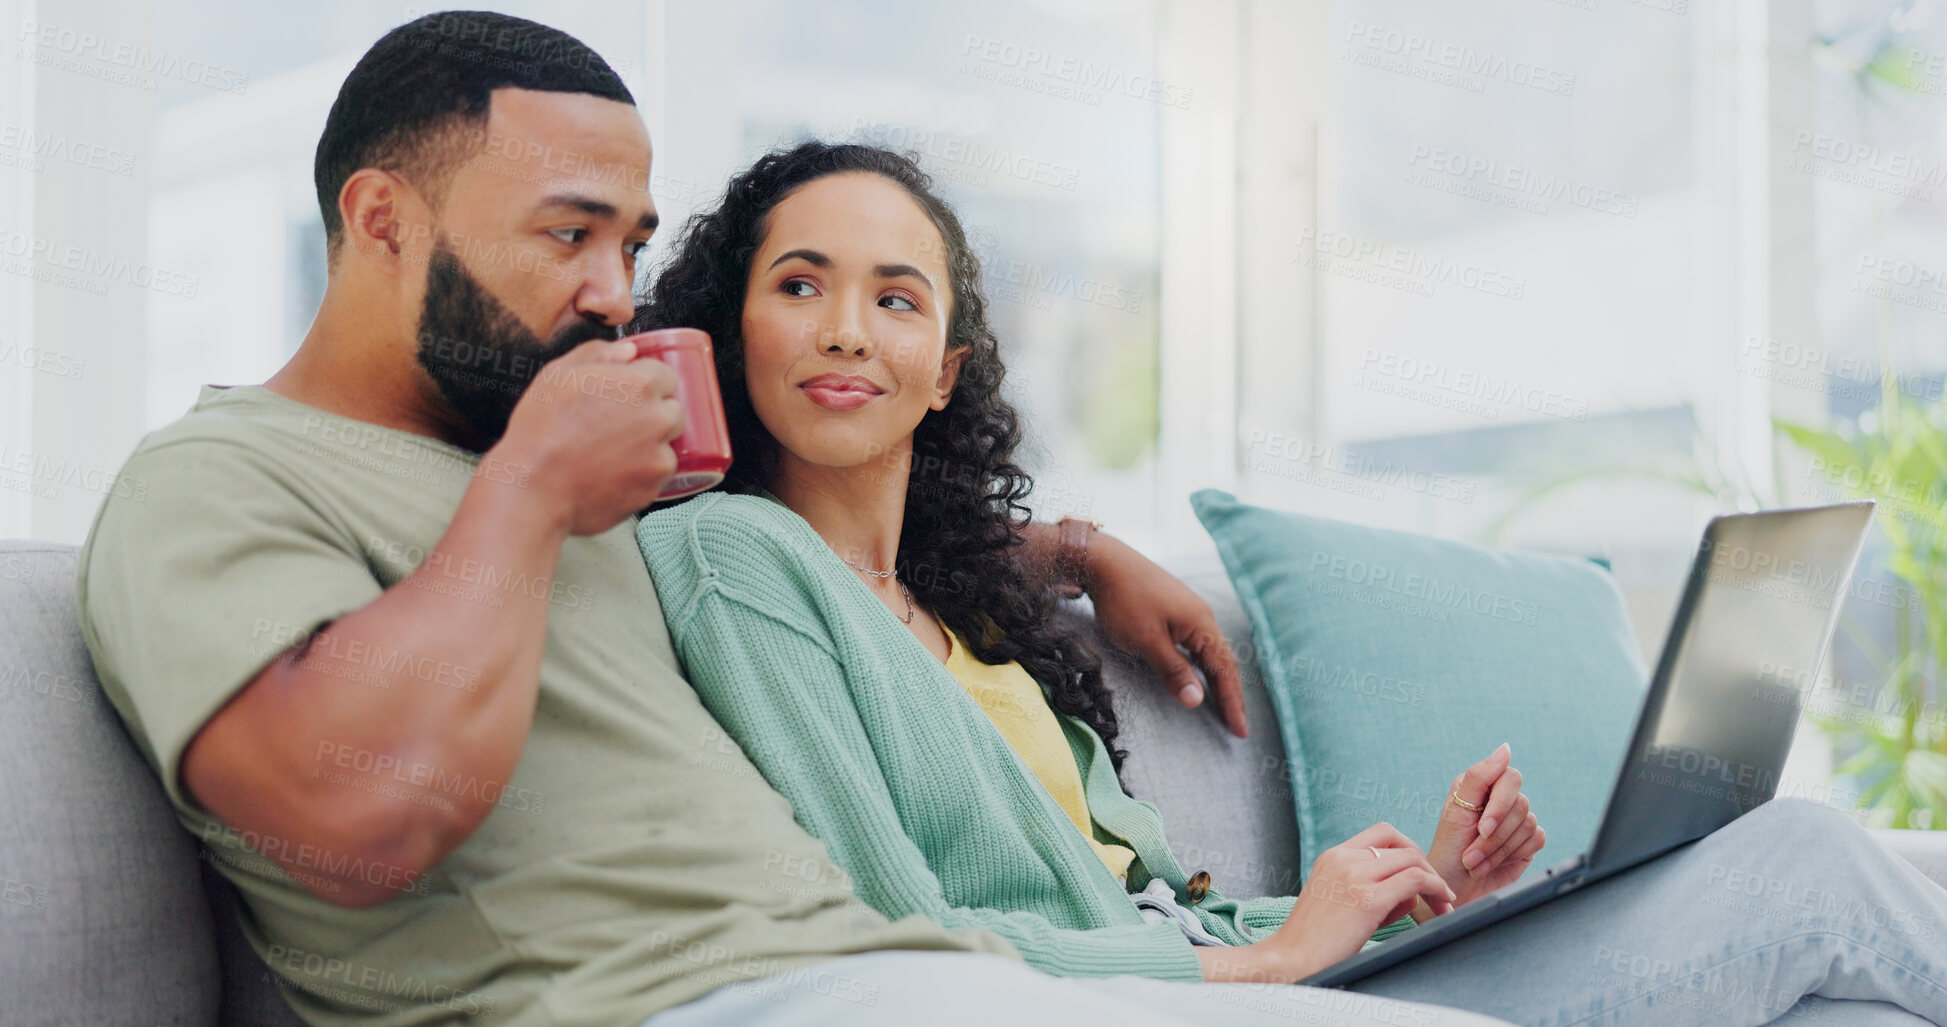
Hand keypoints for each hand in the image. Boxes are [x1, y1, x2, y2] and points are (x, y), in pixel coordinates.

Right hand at [494, 339, 685, 536]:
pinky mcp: (656, 487)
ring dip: (650, 445)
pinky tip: (612, 472)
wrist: (533, 489)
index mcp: (640, 384)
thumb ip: (596, 354)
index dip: (646, 384)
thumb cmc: (539, 430)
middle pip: (673, 410)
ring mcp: (660, 455)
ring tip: (611, 452)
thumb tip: (628, 351)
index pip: (665, 376)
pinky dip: (642, 473)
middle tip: (618, 426)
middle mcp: (658, 418)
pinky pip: (658, 475)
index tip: (629, 395)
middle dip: (653, 414)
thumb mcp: (557, 376)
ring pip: (667, 444)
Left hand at [1086, 532, 1247, 736]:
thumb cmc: (1124, 601)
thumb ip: (1173, 671)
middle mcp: (1202, 616)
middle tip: (1237, 727)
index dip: (1232, 701)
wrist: (1104, 561)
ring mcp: (1188, 611)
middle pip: (1223, 661)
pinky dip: (1202, 665)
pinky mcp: (1174, 609)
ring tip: (1223, 706)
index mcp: (1201, 624)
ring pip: (1210, 652)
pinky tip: (1198, 675)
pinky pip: (1197, 644)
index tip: (1240, 730)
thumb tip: (1197, 701)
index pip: (1224, 670)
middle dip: (1230, 695)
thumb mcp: (1146, 641)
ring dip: (1217, 681)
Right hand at [1200, 823, 1454, 982]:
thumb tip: (1412, 892)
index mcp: (1333, 856)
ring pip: (1412, 859)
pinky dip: (1435, 888)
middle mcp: (1343, 858)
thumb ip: (1369, 887)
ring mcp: (1355, 876)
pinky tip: (1442, 904)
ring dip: (1435, 879)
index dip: (1409, 850)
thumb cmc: (1314, 939)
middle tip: (1439, 891)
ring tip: (1443, 904)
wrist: (1290, 959)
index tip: (1420, 873)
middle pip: (1402, 844)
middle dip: (1427, 865)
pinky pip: (1414, 880)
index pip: (1382, 833)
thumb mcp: (1337, 900)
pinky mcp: (1368, 899)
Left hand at [1427, 743, 1545, 905]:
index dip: (1500, 805)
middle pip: (1521, 804)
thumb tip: (1506, 749)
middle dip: (1495, 836)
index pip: (1510, 778)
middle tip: (1472, 854)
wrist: (1453, 888)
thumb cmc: (1449, 849)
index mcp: (1482, 786)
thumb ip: (1479, 776)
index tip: (1482, 828)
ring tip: (1475, 863)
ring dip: (1498, 850)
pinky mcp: (1528, 842)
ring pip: (1528, 824)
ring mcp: (1516, 821)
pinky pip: (1536, 840)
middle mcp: (1501, 800)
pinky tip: (1493, 864)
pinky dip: (1512, 856)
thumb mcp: (1457, 811)